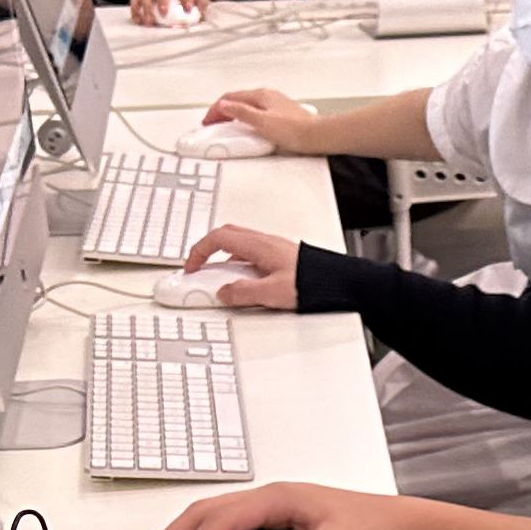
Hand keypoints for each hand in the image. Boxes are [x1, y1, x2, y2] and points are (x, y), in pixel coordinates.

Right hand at [183, 225, 302, 308]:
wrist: (339, 281)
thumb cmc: (313, 281)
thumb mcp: (272, 293)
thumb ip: (243, 293)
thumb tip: (224, 292)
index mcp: (258, 246)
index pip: (218, 239)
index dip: (199, 251)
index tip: (191, 267)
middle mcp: (265, 242)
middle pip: (227, 236)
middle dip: (208, 250)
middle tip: (199, 267)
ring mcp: (273, 248)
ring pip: (240, 245)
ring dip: (224, 258)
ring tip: (220, 279)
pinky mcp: (281, 257)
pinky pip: (252, 255)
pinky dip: (240, 264)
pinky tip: (244, 282)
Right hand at [197, 90, 315, 153]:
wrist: (317, 136)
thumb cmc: (294, 130)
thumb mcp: (261, 122)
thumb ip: (241, 113)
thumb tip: (224, 106)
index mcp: (260, 96)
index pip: (230, 98)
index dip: (215, 109)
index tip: (208, 121)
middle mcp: (267, 97)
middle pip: (237, 100)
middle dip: (222, 110)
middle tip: (212, 122)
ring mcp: (274, 105)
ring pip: (246, 105)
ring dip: (233, 113)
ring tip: (225, 124)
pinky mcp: (280, 114)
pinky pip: (256, 112)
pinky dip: (244, 117)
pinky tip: (247, 126)